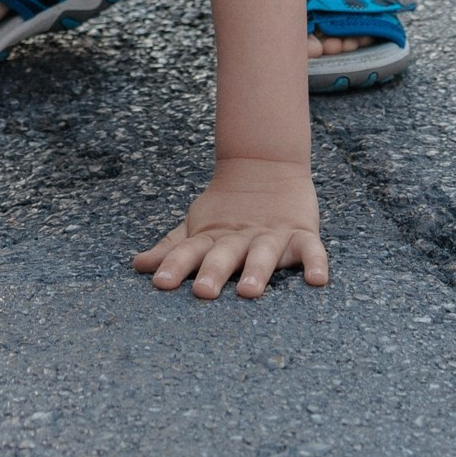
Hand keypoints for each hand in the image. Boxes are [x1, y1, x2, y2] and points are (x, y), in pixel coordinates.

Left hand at [132, 159, 327, 300]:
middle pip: (225, 254)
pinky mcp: (301, 232)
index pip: (189, 250)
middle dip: (214, 271)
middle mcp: (240, 237)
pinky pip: (311, 249)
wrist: (265, 164)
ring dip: (257, 271)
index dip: (174, 265)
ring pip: (264, 253)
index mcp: (213, 237)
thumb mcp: (198, 228)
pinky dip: (316, 263)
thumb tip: (138, 265)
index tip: (159, 283)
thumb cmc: (226, 210)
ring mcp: (271, 235)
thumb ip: (172, 249)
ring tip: (250, 292)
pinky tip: (317, 280)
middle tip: (203, 291)